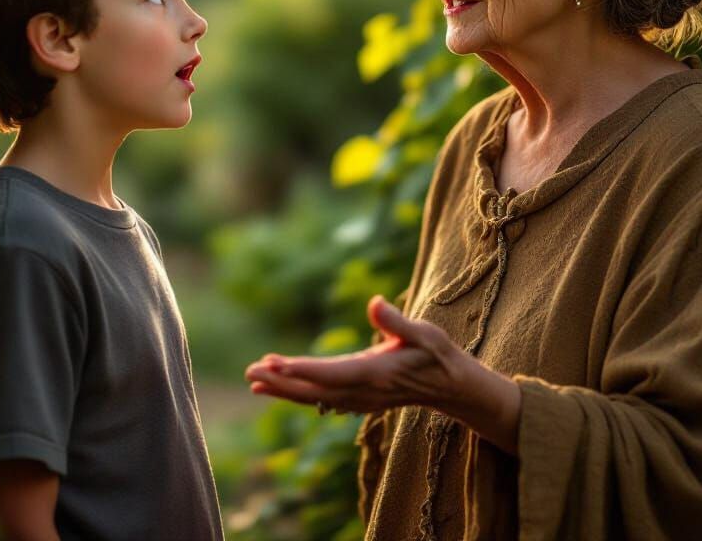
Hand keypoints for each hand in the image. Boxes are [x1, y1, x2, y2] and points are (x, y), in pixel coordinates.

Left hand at [245, 295, 521, 453]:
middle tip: (249, 374)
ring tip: (254, 382)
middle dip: (280, 382)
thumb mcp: (424, 332)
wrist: (452, 386)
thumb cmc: (438, 354)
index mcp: (374, 374)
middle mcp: (363, 392)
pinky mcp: (359, 399)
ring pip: (314, 397)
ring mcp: (360, 399)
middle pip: (313, 390)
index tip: (273, 365)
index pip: (329, 374)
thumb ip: (396, 320)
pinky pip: (322, 399)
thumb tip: (373, 302)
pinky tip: (281, 388)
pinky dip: (299, 393)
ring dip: (284, 390)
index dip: (299, 370)